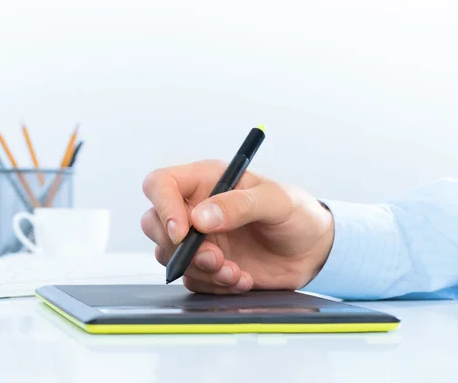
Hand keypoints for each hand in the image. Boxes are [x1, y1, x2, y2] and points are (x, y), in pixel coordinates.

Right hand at [141, 160, 333, 293]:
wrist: (313, 251)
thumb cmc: (297, 214)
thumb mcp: (277, 201)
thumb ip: (239, 204)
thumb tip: (201, 217)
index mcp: (206, 181)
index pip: (160, 184)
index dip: (163, 207)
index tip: (182, 233)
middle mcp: (195, 208)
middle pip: (153, 223)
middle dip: (179, 247)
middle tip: (214, 257)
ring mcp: (198, 239)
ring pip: (169, 256)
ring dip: (201, 269)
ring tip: (235, 271)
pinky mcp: (206, 266)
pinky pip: (192, 279)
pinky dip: (214, 284)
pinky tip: (242, 278)